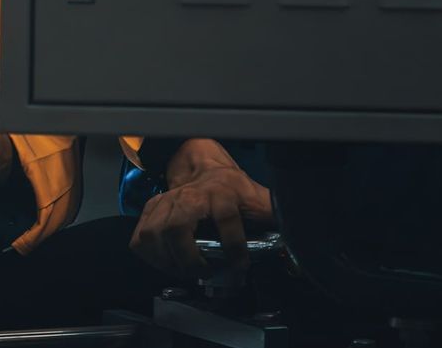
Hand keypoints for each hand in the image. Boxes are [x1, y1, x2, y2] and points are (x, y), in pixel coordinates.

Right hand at [130, 139, 273, 274]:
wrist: (202, 167)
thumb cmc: (231, 186)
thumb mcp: (257, 198)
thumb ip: (276, 216)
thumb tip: (300, 237)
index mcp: (221, 191)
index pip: (226, 216)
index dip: (234, 244)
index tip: (240, 265)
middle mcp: (189, 195)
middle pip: (176, 228)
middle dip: (188, 259)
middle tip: (203, 273)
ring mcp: (166, 202)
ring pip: (153, 234)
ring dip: (167, 261)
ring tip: (185, 272)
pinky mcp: (151, 210)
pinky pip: (140, 238)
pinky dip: (150, 256)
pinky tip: (166, 263)